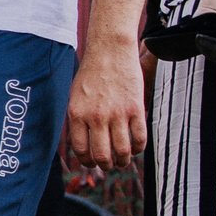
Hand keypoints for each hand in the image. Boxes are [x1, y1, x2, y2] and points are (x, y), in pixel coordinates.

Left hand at [64, 42, 147, 172]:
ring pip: (122, 151)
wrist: (110, 50)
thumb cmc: (91, 72)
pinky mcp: (135, 108)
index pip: (81, 150)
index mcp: (77, 114)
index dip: (87, 162)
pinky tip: (136, 147)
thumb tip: (83, 147)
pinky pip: (139, 139)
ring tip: (123, 160)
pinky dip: (138, 149)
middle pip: (102, 156)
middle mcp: (96, 116)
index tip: (92, 163)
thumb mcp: (75, 96)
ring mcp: (117, 113)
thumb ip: (78, 120)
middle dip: (106, 166)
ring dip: (123, 161)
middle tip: (110, 164)